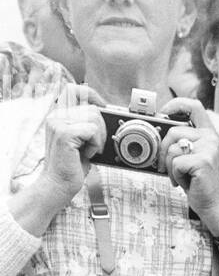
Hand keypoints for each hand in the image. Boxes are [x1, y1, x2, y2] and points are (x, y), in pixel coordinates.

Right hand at [20, 85, 106, 224]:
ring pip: (94, 118)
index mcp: (58, 115)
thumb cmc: (72, 167)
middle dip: (102, 128)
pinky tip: (88, 154)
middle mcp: (56, 115)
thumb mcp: (81, 142)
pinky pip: (92, 130)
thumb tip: (104, 113)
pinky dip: (96, 144)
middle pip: (92, 108)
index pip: (74, 90)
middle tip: (96, 146)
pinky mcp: (63, 133)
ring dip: (99, 138)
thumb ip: (87, 126)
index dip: (92, 94)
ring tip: (90, 150)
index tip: (104, 107)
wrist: (59, 185)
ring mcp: (58, 123)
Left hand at [158, 98, 218, 232]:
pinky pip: (176, 163)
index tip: (164, 113)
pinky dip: (175, 175)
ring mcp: (208, 150)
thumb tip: (158, 130)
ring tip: (180, 176)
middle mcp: (210, 139)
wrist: (214, 206)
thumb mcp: (191, 157)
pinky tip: (185, 182)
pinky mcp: (203, 162)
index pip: (193, 106)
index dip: (176, 105)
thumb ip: (181, 141)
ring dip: (169, 165)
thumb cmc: (199, 182)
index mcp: (208, 134)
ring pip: (173, 148)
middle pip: (174, 131)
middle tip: (166, 164)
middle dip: (163, 149)